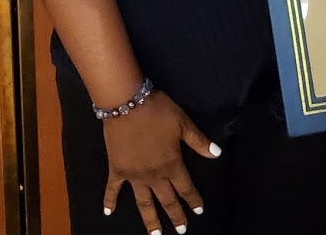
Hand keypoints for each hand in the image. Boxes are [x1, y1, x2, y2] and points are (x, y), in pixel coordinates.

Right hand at [102, 91, 220, 233]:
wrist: (128, 104)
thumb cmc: (158, 111)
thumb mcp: (183, 123)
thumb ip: (199, 141)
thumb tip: (216, 154)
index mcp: (171, 164)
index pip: (185, 187)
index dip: (193, 199)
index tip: (198, 212)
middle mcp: (153, 175)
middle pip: (166, 199)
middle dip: (175, 215)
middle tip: (180, 231)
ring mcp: (134, 175)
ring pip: (143, 202)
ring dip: (149, 220)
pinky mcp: (117, 170)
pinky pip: (113, 189)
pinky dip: (110, 201)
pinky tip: (108, 213)